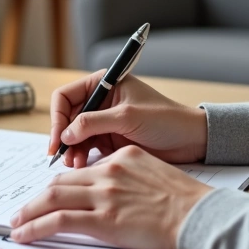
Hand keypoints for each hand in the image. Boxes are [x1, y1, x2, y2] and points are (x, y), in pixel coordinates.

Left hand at [10, 146, 211, 248]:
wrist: (201, 216)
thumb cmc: (188, 203)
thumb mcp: (156, 175)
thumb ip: (130, 179)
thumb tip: (115, 195)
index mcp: (122, 158)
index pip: (80, 171)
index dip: (58, 186)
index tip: (47, 197)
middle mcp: (109, 172)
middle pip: (59, 182)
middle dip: (36, 199)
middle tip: (21, 212)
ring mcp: (104, 195)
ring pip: (52, 198)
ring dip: (28, 213)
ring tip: (16, 225)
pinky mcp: (103, 219)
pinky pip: (58, 221)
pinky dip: (35, 227)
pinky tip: (24, 235)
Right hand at [50, 71, 207, 167]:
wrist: (191, 140)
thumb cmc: (166, 120)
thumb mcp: (127, 117)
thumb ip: (93, 122)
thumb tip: (64, 134)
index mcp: (104, 83)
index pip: (65, 96)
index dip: (57, 117)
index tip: (57, 138)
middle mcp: (100, 101)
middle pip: (66, 117)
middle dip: (62, 136)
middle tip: (61, 156)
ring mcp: (103, 121)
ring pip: (73, 135)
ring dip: (70, 149)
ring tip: (74, 163)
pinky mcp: (108, 139)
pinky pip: (85, 147)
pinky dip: (79, 156)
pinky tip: (81, 165)